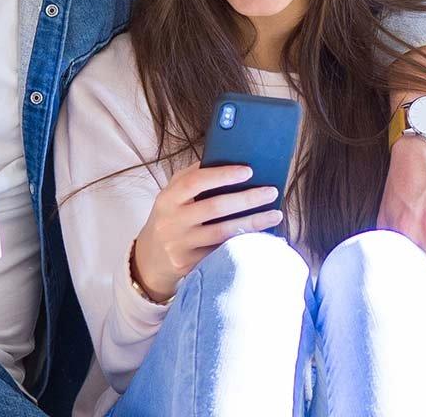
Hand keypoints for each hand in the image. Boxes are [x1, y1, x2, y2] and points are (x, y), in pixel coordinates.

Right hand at [133, 165, 281, 303]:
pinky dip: (244, 243)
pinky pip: (223, 252)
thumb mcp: (171, 195)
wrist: (150, 258)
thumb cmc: (169, 218)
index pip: (195, 182)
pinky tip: (262, 236)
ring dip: (253, 223)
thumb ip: (192, 177)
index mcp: (168, 199)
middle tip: (271, 191)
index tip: (248, 171)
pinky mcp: (191, 265)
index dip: (223, 175)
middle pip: (215, 207)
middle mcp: (173, 222)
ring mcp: (182, 246)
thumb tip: (226, 159)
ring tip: (275, 214)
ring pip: (223, 233)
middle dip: (247, 199)